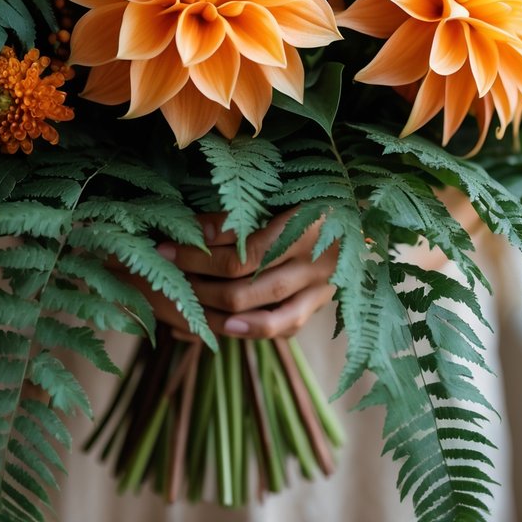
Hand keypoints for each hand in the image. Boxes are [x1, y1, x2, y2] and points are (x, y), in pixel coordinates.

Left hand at [143, 210, 336, 339]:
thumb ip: (238, 214)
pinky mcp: (318, 306)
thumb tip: (193, 230)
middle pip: (246, 287)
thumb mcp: (276, 192)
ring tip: (184, 303)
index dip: (201, 252)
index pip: (244, 251)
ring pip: (262, 314)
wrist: (353, 213)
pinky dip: (250, 329)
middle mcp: (315, 263)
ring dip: (216, 312)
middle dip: (199, 283)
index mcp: (306, 226)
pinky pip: (283, 327)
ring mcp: (320, 290)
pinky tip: (222, 326)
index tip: (167, 246)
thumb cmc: (306, 193)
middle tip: (168, 275)